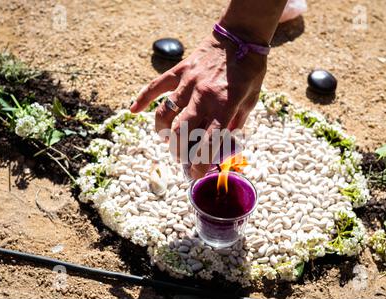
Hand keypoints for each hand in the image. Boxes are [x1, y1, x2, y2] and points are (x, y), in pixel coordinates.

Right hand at [130, 33, 266, 178]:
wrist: (240, 36)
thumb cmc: (249, 70)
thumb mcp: (251, 100)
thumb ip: (236, 123)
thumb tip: (224, 143)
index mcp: (224, 106)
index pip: (208, 142)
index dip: (200, 163)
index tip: (196, 174)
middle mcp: (203, 96)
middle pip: (181, 132)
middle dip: (179, 152)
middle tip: (182, 159)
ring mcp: (188, 83)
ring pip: (165, 114)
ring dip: (163, 132)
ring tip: (167, 140)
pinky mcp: (179, 71)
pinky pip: (156, 86)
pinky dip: (143, 98)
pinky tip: (134, 110)